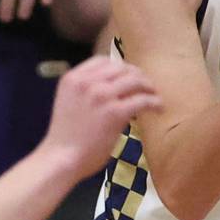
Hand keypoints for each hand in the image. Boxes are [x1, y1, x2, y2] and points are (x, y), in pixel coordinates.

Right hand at [40, 56, 160, 178]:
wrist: (61, 158)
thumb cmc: (64, 137)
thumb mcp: (68, 102)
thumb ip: (84, 91)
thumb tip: (109, 88)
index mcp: (73, 78)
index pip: (102, 60)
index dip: (119, 67)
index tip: (128, 75)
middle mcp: (87, 82)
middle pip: (121, 68)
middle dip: (136, 75)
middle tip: (145, 85)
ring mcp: (102, 95)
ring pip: (135, 80)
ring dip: (148, 87)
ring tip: (154, 95)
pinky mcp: (115, 112)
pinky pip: (142, 100)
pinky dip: (154, 102)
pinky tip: (158, 108)